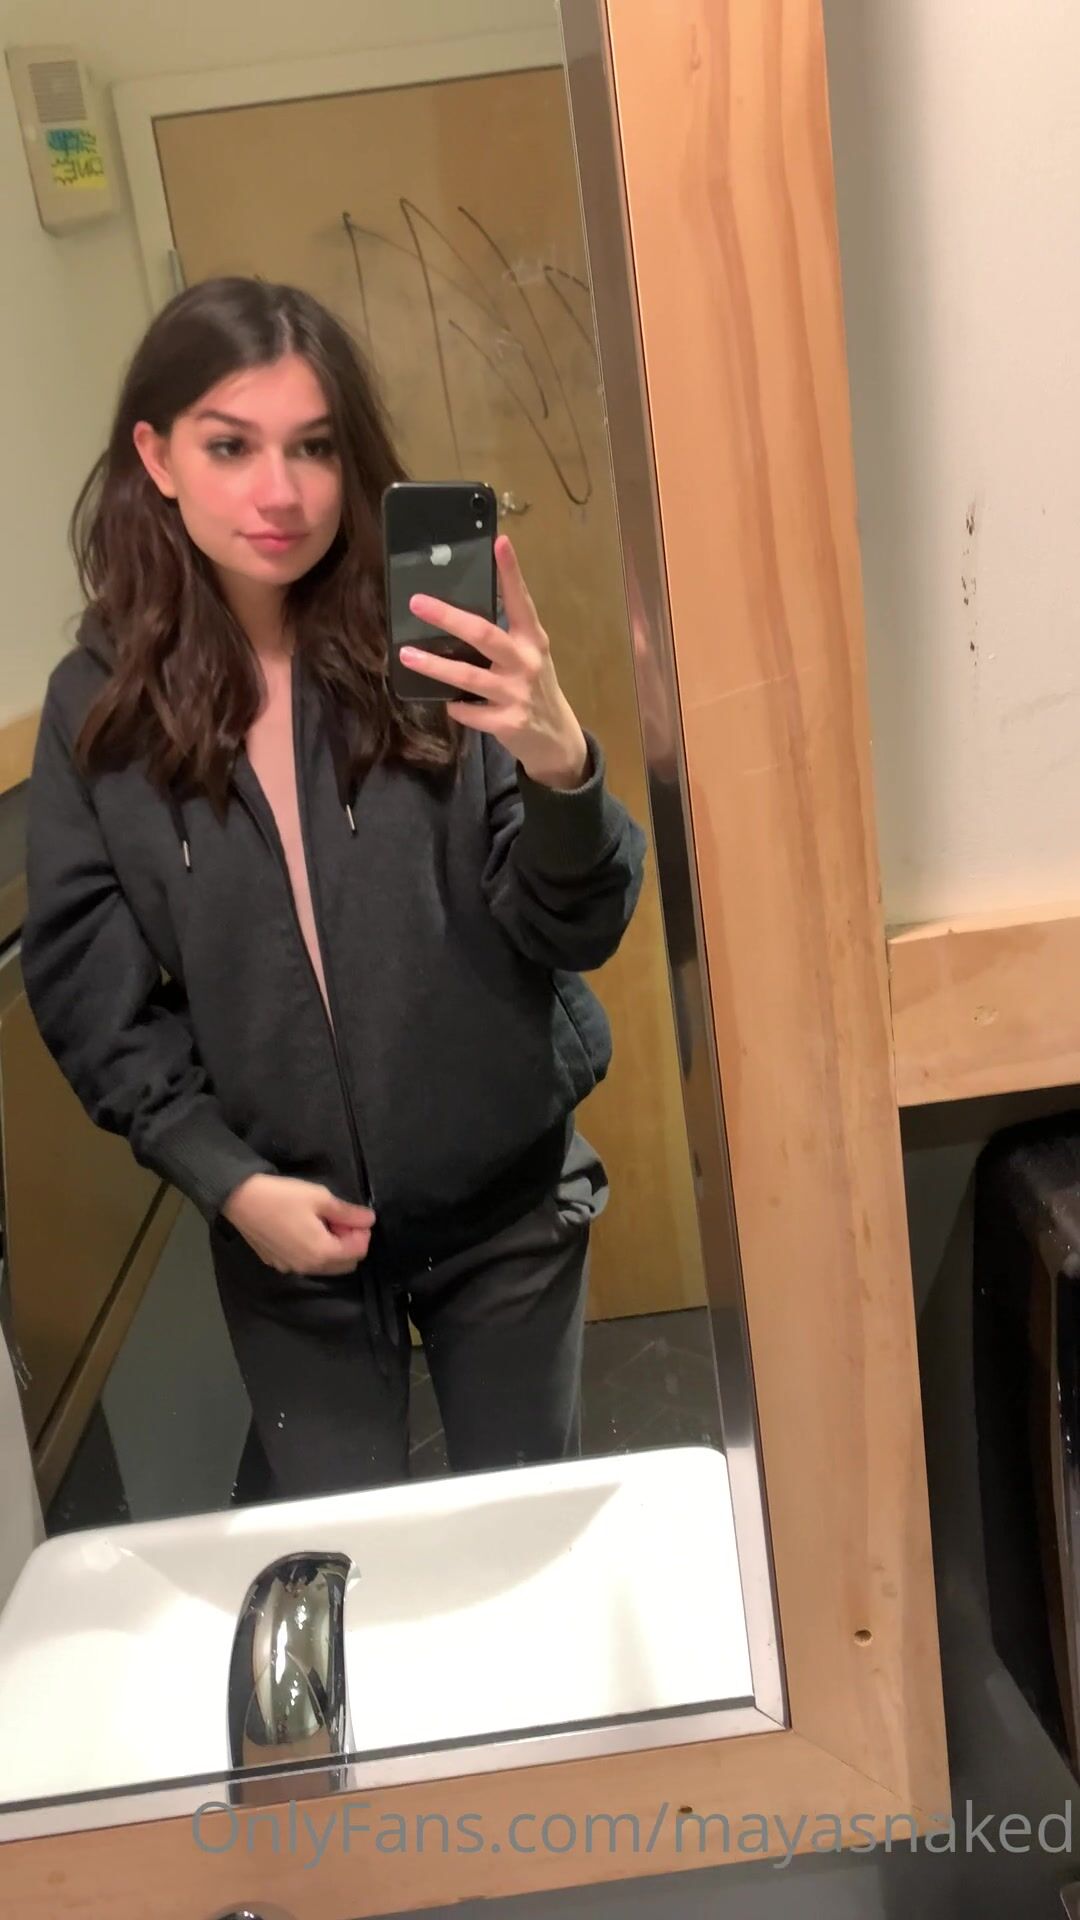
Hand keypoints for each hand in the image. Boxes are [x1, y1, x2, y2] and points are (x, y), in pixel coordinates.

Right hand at [222, 1174, 374, 1275]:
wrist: (240, 1200)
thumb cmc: (283, 1196)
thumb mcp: (320, 1198)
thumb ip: (348, 1213)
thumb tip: (369, 1219)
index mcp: (323, 1253)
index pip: (359, 1251)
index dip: (362, 1232)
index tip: (353, 1214)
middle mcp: (309, 1268)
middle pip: (345, 1264)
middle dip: (350, 1243)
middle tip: (339, 1218)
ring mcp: (290, 1268)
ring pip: (325, 1266)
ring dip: (332, 1248)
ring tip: (322, 1222)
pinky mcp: (277, 1264)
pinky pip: (306, 1263)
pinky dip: (313, 1251)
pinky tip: (302, 1229)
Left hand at [401, 534, 589, 789]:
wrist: (556, 739)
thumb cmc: (534, 688)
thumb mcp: (528, 656)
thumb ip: (505, 636)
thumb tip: (458, 613)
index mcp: (533, 640)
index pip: (520, 601)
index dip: (511, 572)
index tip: (500, 542)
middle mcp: (527, 662)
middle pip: (484, 634)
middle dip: (449, 617)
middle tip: (418, 602)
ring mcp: (517, 694)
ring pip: (469, 677)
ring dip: (435, 666)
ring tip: (407, 655)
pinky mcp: (508, 722)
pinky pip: (470, 712)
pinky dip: (456, 708)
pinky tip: (448, 704)